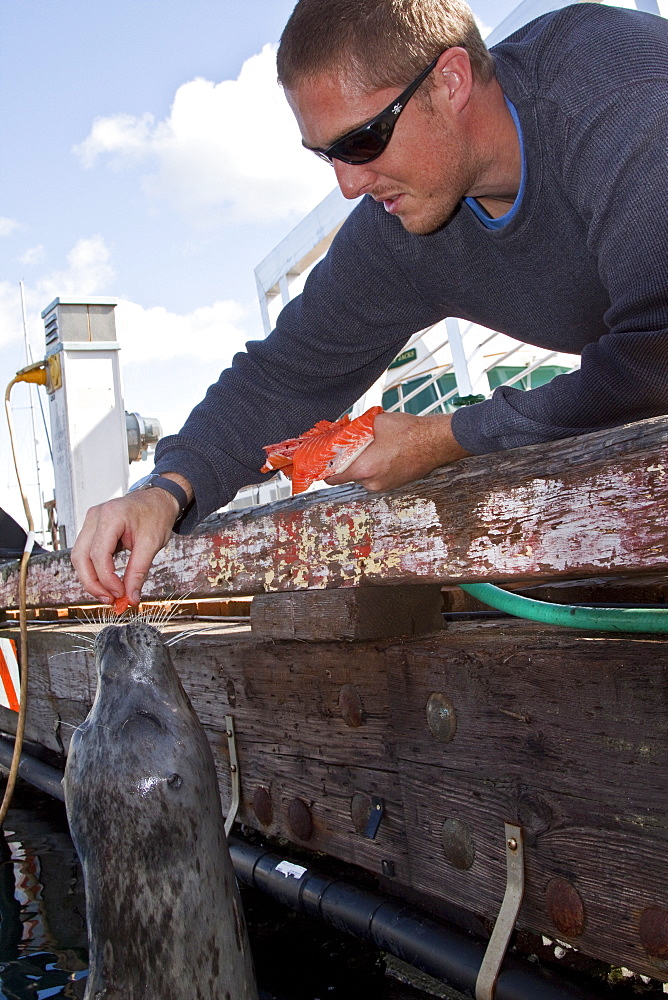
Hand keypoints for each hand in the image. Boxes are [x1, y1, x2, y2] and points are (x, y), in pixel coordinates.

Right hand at [71, 474, 192, 603]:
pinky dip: (93, 570)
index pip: (98, 554)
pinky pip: (85, 553)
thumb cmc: (157, 515)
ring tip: (108, 595)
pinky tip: (106, 582)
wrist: (158, 499)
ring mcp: (91, 521)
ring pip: (79, 556)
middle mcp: (95, 516)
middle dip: (92, 583)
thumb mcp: (152, 544)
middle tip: (110, 600)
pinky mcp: (92, 528)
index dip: (106, 579)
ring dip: (91, 579)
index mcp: (111, 516)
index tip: (120, 594)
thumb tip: (131, 597)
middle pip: (81, 557)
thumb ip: (139, 572)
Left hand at [324, 411, 469, 490]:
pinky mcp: (393, 485)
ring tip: (368, 447)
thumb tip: (340, 430)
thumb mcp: (375, 423)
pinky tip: (381, 452)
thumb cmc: (409, 432)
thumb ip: (354, 430)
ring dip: (360, 463)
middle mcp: (372, 483)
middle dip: (345, 461)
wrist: (437, 442)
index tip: (321, 461)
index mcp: (364, 469)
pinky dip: (373, 466)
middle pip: (347, 475)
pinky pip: (375, 477)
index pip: (332, 477)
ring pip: (361, 476)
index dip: (324, 468)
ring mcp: (384, 486)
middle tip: (347, 446)